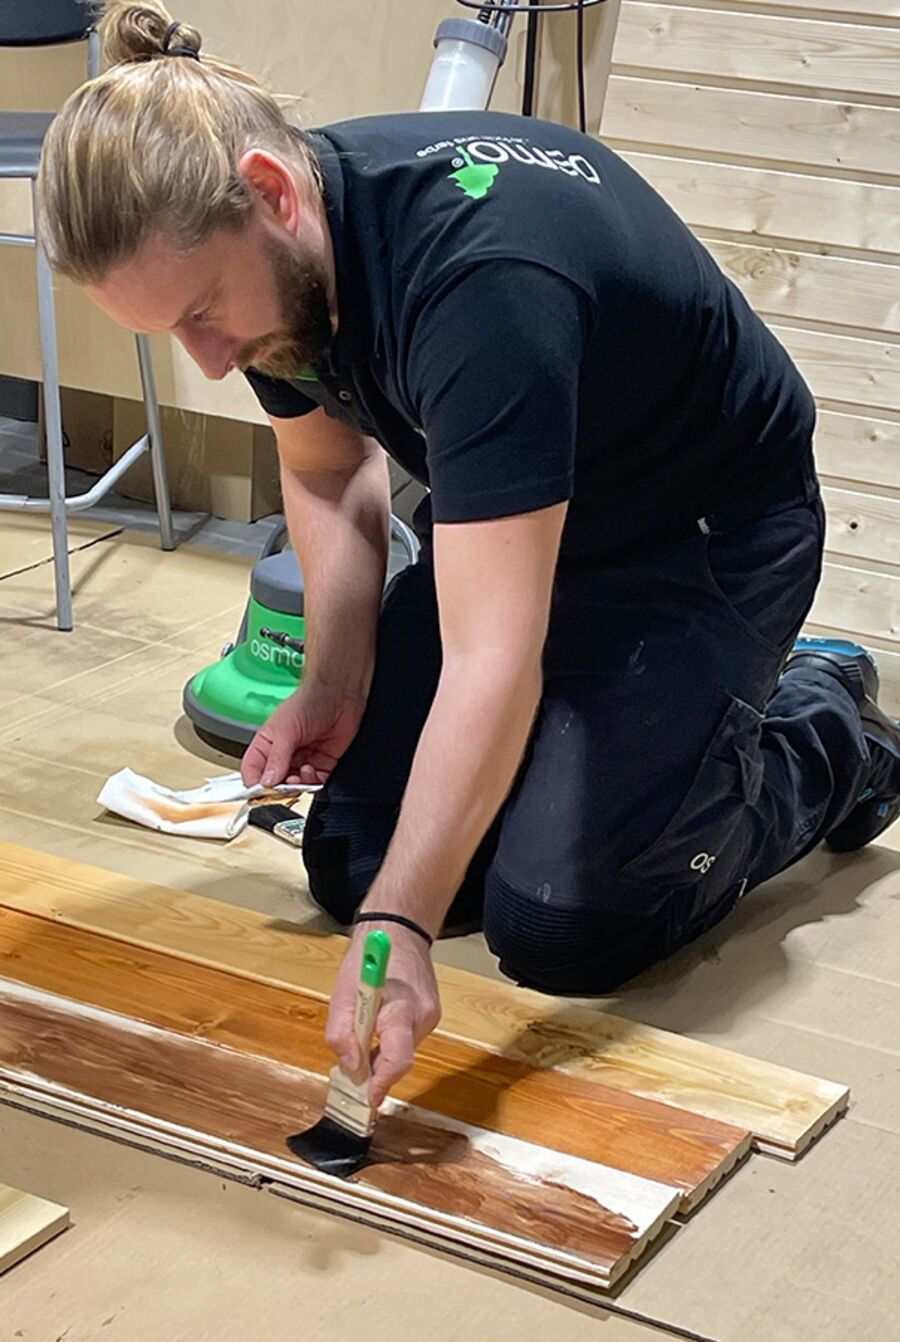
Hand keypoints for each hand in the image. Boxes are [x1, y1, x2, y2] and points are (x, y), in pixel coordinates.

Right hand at [241, 680, 365, 787]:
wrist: (339, 695)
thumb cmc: (309, 701)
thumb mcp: (286, 730)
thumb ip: (276, 757)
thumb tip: (267, 781)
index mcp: (266, 745)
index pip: (252, 772)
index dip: (254, 785)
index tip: (260, 793)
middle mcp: (283, 755)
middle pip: (274, 784)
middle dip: (278, 789)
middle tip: (283, 787)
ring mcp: (302, 760)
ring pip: (294, 787)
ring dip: (296, 786)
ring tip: (299, 775)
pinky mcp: (322, 765)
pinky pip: (314, 784)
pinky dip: (312, 783)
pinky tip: (312, 770)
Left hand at [326, 923, 440, 1106]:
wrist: (399, 930)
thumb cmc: (369, 957)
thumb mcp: (341, 994)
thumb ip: (341, 1034)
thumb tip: (350, 1066)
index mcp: (401, 1009)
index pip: (399, 1059)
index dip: (382, 1084)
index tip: (368, 1098)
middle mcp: (422, 1016)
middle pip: (400, 1059)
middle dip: (376, 1068)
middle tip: (352, 1069)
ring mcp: (430, 1015)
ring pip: (403, 1051)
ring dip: (382, 1053)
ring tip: (363, 1035)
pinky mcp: (431, 1014)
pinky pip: (407, 1040)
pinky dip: (391, 1041)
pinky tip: (378, 1025)